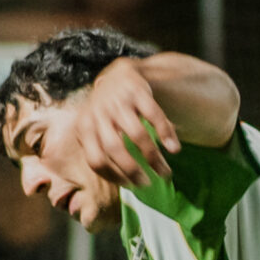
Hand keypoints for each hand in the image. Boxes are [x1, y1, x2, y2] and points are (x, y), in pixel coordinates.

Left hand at [83, 56, 179, 186]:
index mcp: (84, 127)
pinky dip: (166, 134)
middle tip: (147, 183)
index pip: (95, 160)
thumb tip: (124, 183)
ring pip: (137, 135)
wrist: (116, 75)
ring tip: (165, 172)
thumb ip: (99, 150)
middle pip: (115, 149)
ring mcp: (118, 101)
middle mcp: (99, 113)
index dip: (113, 176)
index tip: (129, 185)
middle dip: (133, 170)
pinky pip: (154, 116)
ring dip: (153, 158)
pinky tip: (174, 149)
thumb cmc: (106, 112)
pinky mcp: (137, 91)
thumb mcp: (93, 128)